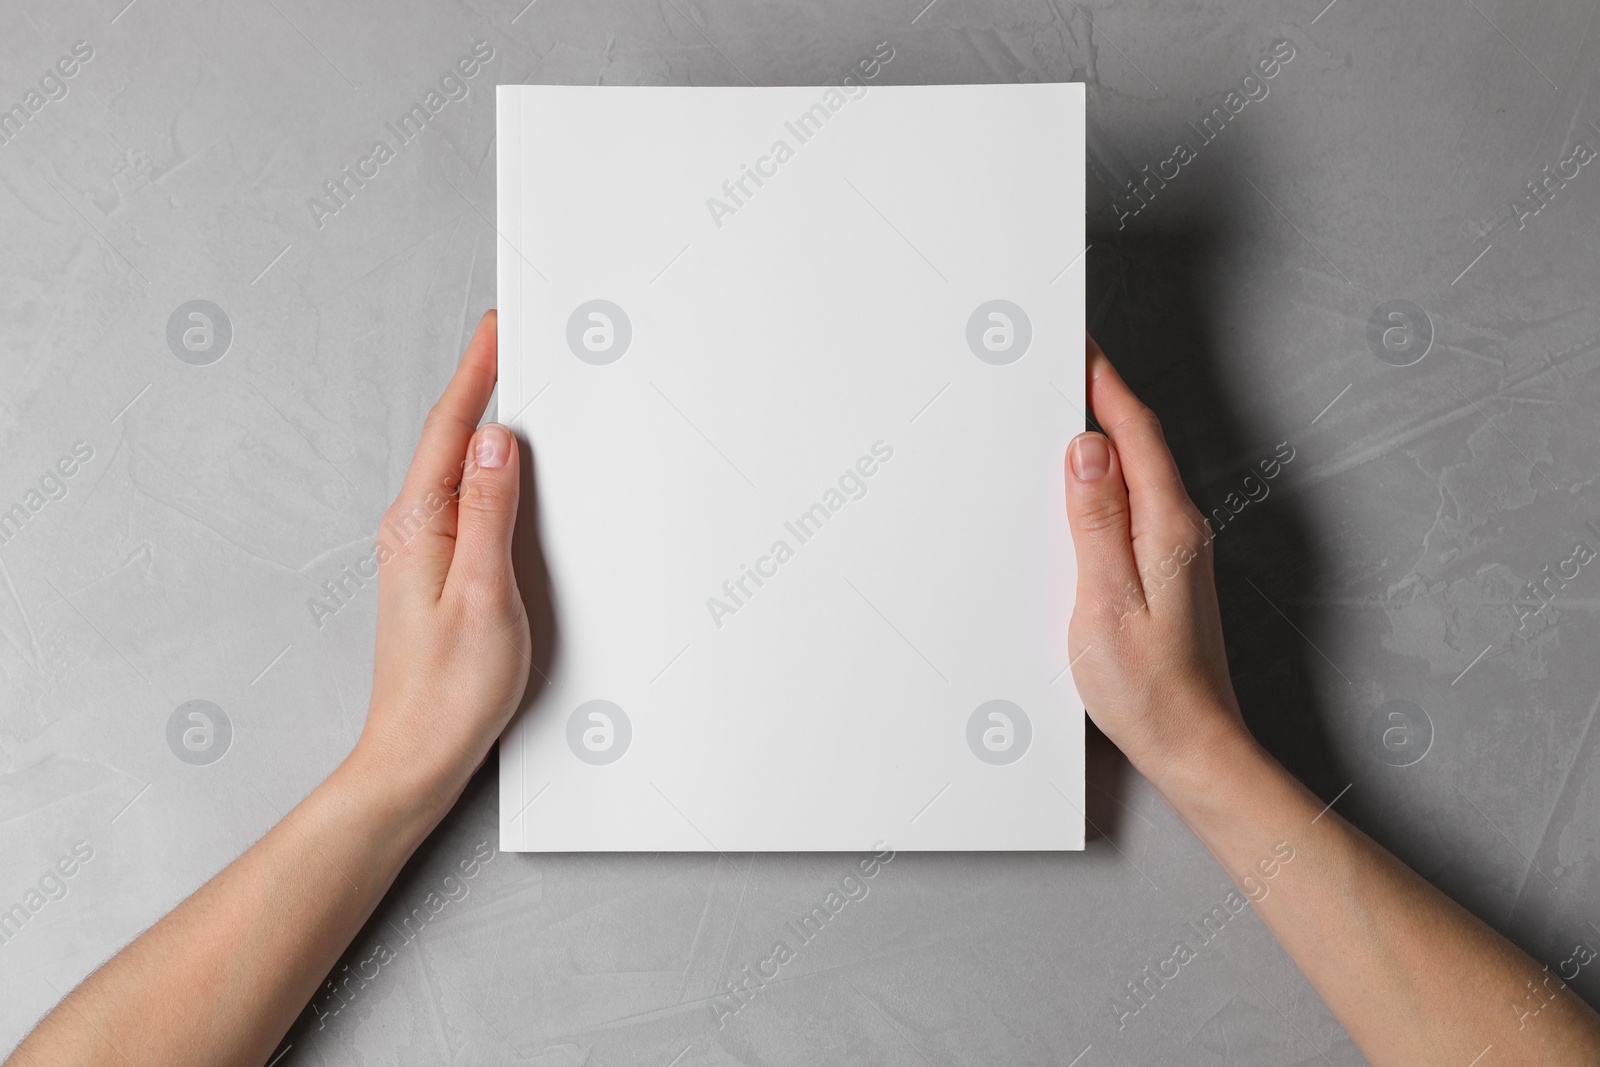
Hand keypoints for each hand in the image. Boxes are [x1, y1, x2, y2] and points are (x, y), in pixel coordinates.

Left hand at [354, 310, 530, 805]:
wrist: (417, 755)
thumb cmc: (449, 690)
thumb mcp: (483, 592)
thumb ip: (489, 512)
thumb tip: (495, 442)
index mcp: (419, 525)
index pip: (452, 430)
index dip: (477, 373)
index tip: (496, 327)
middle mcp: (414, 530)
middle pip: (453, 439)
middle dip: (483, 384)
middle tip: (510, 338)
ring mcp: (425, 551)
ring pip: (461, 470)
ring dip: (487, 426)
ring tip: (514, 387)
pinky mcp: (442, 572)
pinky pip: (468, 502)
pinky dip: (492, 473)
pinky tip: (510, 471)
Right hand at [1064, 336, 1250, 784]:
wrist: (1193, 746)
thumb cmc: (1149, 689)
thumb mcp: (1106, 601)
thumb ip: (1096, 521)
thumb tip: (1087, 449)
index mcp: (1167, 527)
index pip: (1134, 433)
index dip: (1105, 383)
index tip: (1078, 345)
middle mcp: (1180, 530)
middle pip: (1138, 444)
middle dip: (1100, 398)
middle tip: (1063, 364)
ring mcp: (1176, 552)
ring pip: (1136, 474)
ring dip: (1102, 439)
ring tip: (1065, 410)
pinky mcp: (1166, 574)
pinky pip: (1133, 507)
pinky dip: (1104, 482)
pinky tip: (1081, 489)